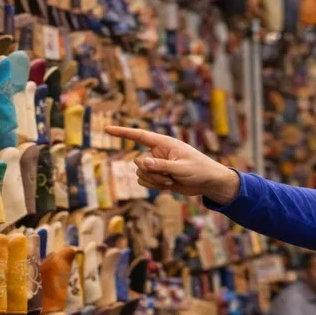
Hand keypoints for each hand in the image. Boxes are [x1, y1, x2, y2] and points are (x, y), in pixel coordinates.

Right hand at [104, 125, 240, 203]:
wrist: (208, 183)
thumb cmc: (200, 170)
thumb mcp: (182, 168)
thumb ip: (161, 166)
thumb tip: (141, 163)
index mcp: (164, 144)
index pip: (139, 136)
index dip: (123, 132)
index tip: (107, 129)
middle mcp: (157, 152)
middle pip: (138, 162)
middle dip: (150, 172)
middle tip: (168, 176)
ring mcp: (157, 165)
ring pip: (139, 173)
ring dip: (152, 180)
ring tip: (170, 181)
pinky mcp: (157, 176)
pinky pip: (143, 181)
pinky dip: (152, 185)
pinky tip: (167, 185)